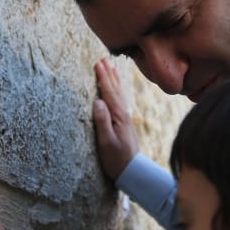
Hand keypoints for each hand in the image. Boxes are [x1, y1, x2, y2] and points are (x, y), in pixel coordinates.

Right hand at [92, 57, 138, 181]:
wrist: (131, 170)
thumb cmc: (116, 159)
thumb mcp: (106, 143)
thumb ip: (102, 122)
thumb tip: (98, 102)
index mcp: (118, 117)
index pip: (109, 93)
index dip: (103, 78)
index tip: (98, 64)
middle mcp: (123, 114)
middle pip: (115, 90)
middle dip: (109, 74)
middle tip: (103, 59)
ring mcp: (125, 118)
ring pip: (119, 94)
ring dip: (114, 80)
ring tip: (111, 67)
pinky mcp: (124, 122)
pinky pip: (121, 100)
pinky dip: (118, 90)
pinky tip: (116, 88)